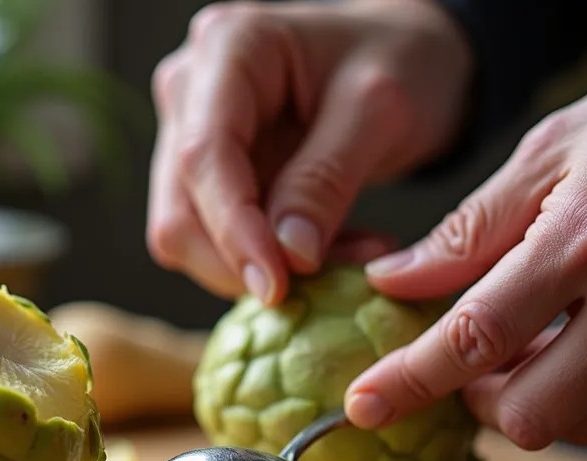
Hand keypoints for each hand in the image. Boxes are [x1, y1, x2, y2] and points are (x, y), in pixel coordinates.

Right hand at [146, 0, 471, 304]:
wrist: (406, 56)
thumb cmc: (399, 59)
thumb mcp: (380, 110)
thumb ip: (327, 179)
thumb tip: (288, 255)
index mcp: (227, 48)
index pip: (205, 155)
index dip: (233, 229)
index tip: (275, 286)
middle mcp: (191, 90)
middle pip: (180, 207)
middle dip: (242, 261)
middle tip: (327, 280)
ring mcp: (191, 135)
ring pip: (189, 235)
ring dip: (260, 268)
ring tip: (346, 261)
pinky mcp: (210, 178)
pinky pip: (219, 241)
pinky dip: (272, 261)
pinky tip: (332, 251)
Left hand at [344, 34, 586, 456]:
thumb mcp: (556, 149)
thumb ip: (470, 228)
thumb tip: (392, 281)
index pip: (476, 336)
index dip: (409, 381)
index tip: (362, 407)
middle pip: (529, 415)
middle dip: (486, 397)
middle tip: (487, 353)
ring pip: (584, 431)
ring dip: (548, 396)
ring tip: (559, 332)